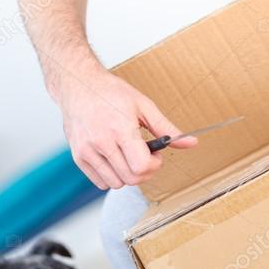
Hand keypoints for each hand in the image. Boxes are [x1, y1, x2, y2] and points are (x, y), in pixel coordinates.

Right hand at [56, 62, 197, 189]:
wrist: (78, 85)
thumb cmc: (111, 92)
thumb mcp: (143, 105)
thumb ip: (167, 128)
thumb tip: (191, 143)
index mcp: (121, 128)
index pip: (141, 167)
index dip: (154, 165)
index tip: (155, 155)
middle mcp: (101, 142)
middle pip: (131, 178)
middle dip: (144, 171)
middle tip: (144, 154)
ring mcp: (87, 151)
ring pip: (115, 184)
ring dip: (127, 174)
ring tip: (127, 154)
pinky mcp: (78, 157)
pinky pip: (100, 182)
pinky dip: (111, 176)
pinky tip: (114, 157)